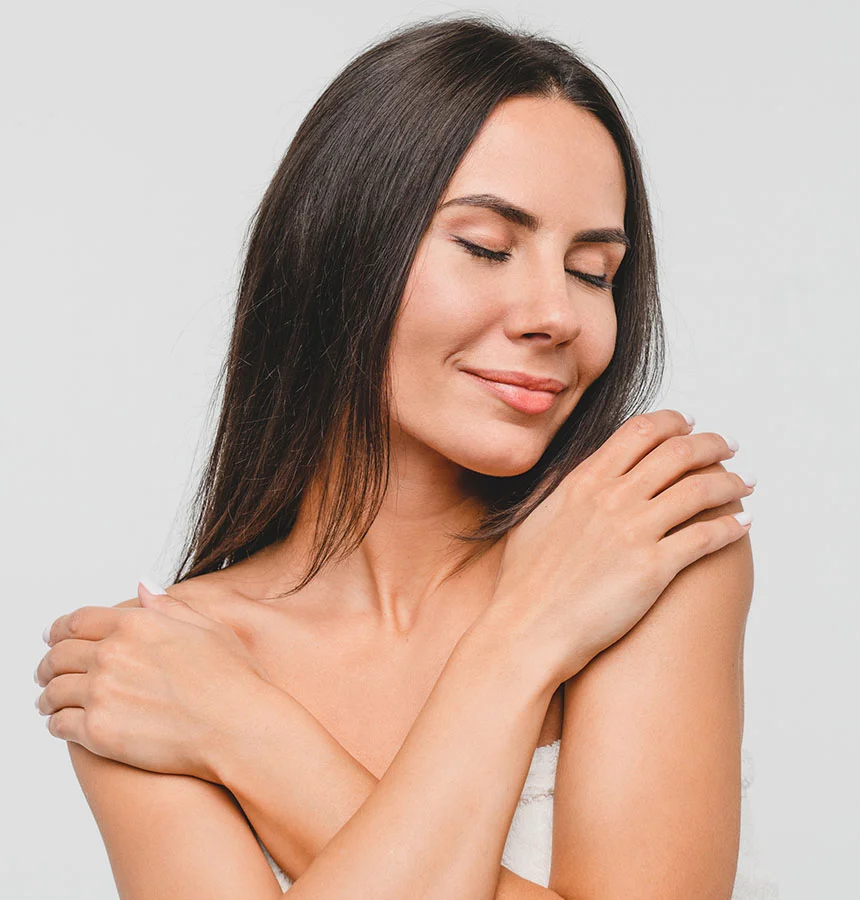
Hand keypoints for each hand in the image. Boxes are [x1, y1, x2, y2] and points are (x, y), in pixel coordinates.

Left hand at [35, 582, 272, 781]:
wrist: (238, 728)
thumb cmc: (233, 679)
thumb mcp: (207, 628)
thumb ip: (168, 606)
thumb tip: (142, 587)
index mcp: (137, 625)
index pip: (77, 621)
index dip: (60, 629)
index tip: (55, 637)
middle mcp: (112, 654)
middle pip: (58, 655)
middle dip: (48, 663)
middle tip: (46, 672)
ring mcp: (102, 693)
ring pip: (53, 691)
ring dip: (47, 694)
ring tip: (49, 702)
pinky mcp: (98, 732)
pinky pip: (59, 725)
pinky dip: (56, 723)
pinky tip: (64, 724)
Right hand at [487, 409, 752, 684]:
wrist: (527, 628)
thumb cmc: (524, 583)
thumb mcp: (535, 519)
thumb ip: (561, 492)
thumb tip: (574, 477)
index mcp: (583, 482)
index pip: (639, 432)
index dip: (672, 423)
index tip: (689, 424)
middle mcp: (612, 498)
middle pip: (677, 452)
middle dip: (710, 444)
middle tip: (727, 447)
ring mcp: (634, 531)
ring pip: (700, 489)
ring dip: (731, 481)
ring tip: (745, 483)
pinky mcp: (653, 568)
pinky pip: (706, 537)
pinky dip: (732, 526)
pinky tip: (744, 524)